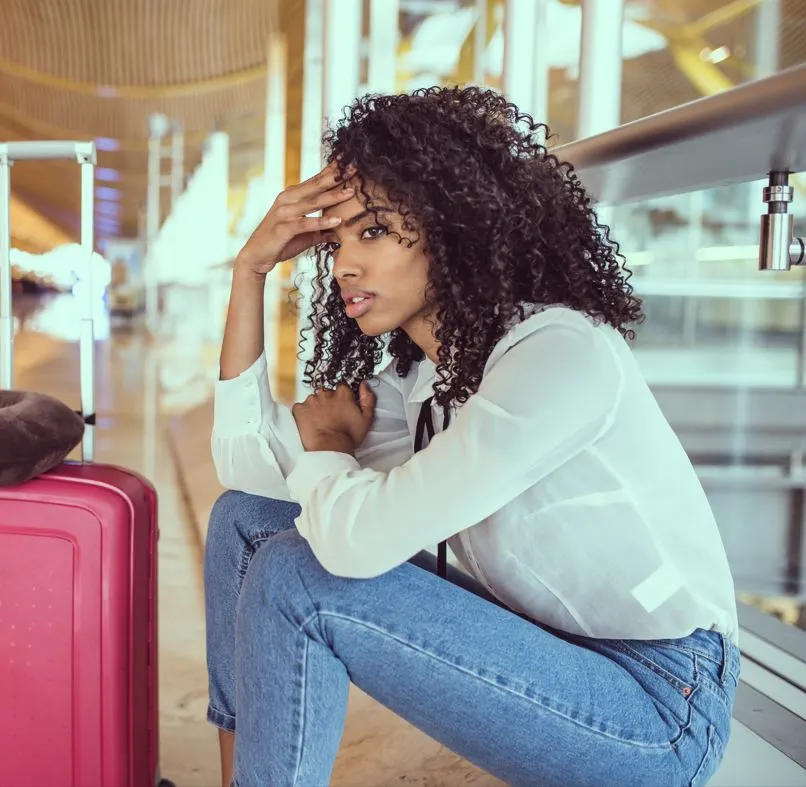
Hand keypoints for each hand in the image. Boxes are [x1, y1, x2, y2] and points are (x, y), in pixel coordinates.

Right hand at [236, 161, 356, 276]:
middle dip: (336, 176)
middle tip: (355, 167)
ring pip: (312, 202)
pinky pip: (304, 223)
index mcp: (293, 196)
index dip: (333, 171)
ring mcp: (284, 213)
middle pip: (316, 185)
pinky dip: (321, 222)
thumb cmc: (281, 242)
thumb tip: (341, 231)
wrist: (256, 255)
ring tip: (351, 192)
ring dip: (332, 196)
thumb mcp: (306, 234)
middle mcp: (288, 199)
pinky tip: (337, 220)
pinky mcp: (282, 228)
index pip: (316, 180)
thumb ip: (323, 230)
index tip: (351, 162)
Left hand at [292, 383, 376, 453]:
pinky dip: (303, 413)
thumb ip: (368, 398)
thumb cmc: (349, 436)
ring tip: (320, 422)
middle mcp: (326, 393)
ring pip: (314, 400)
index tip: (342, 409)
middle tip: (331, 418)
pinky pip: (300, 407)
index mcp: (343, 393)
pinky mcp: (299, 409)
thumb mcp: (366, 418)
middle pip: (327, 394)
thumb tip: (364, 384)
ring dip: (316, 408)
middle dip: (328, 403)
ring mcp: (311, 400)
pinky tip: (309, 423)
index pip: (342, 389)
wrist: (329, 448)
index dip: (343, 400)